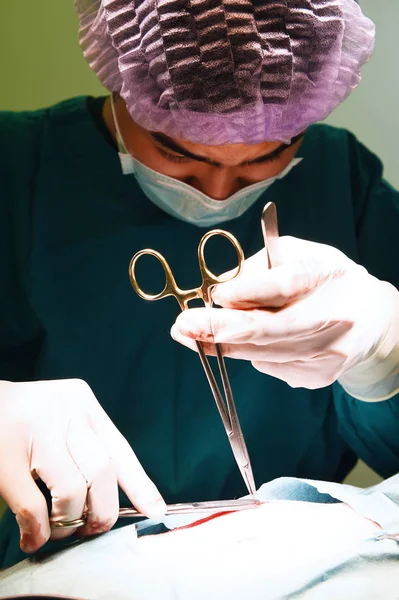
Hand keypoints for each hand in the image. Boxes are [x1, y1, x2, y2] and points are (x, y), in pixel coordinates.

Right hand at [0, 379, 165, 552]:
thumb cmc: (23, 417)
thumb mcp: (61, 416)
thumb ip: (85, 444)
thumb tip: (109, 499)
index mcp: (82, 403)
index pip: (120, 448)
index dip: (140, 485)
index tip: (155, 510)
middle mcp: (63, 413)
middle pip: (103, 471)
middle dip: (103, 511)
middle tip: (92, 528)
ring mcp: (34, 433)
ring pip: (73, 491)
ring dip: (70, 523)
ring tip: (60, 530)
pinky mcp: (5, 457)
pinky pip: (34, 508)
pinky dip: (39, 532)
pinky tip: (34, 538)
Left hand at [171, 236, 398, 391]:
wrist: (372, 320)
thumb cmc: (328, 280)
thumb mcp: (300, 255)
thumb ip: (261, 266)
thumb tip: (220, 287)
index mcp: (328, 277)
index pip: (286, 285)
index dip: (249, 292)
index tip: (216, 294)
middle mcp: (332, 319)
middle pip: (271, 330)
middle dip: (221, 330)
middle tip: (184, 325)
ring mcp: (327, 354)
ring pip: (264, 354)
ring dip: (223, 345)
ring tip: (190, 335)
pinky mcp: (318, 377)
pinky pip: (270, 365)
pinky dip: (251, 352)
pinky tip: (247, 340)